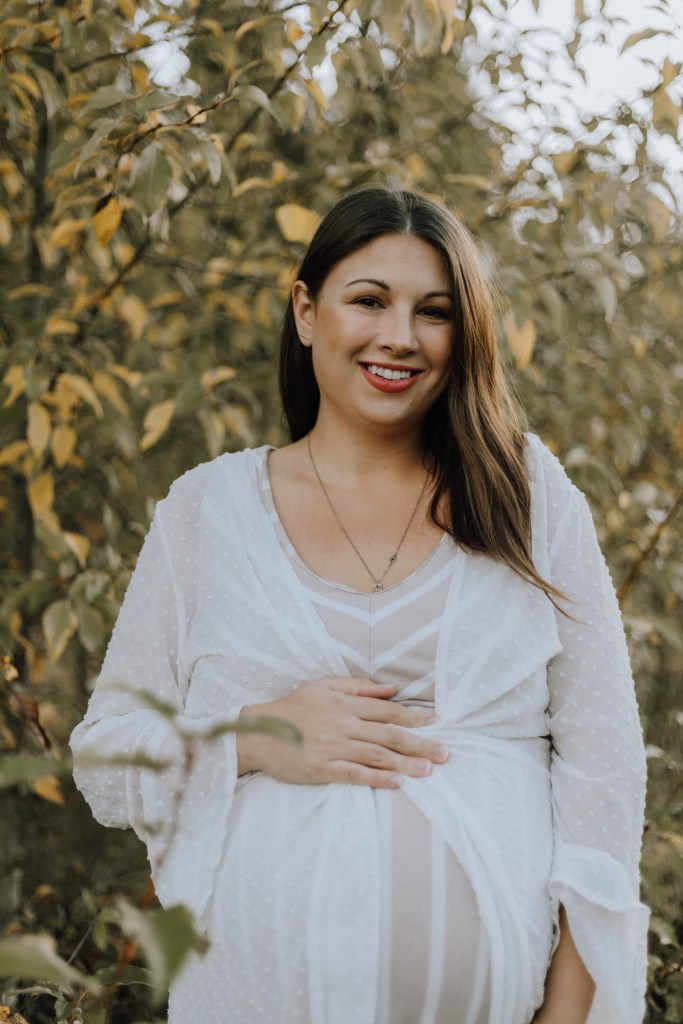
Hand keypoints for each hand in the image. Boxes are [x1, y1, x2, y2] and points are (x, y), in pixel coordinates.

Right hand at [236, 677, 447, 787]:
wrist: (258, 733)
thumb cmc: (293, 707)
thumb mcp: (323, 686)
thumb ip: (358, 687)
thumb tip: (392, 689)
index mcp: (344, 704)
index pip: (387, 711)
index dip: (414, 718)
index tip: (437, 723)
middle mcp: (342, 725)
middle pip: (388, 735)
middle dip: (419, 744)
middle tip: (445, 752)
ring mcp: (332, 748)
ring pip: (376, 756)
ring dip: (405, 764)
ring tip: (429, 771)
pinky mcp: (321, 769)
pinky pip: (354, 775)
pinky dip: (377, 779)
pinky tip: (396, 783)